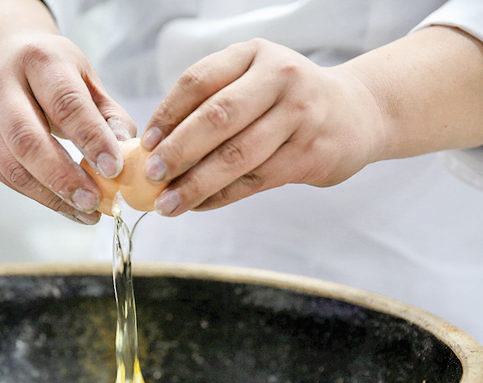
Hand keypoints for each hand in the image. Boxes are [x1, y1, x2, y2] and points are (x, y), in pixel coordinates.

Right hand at [0, 0, 135, 223]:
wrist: (1, 54)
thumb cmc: (54, 72)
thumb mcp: (86, 80)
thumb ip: (110, 116)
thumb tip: (127, 154)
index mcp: (39, 60)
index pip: (66, 104)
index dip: (91, 139)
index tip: (114, 169)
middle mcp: (2, 84)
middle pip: (28, 140)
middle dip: (64, 177)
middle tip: (94, 201)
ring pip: (13, 165)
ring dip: (51, 195)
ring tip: (86, 211)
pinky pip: (6, 177)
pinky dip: (38, 196)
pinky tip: (66, 205)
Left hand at [140, 38, 384, 215]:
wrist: (358, 111)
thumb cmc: (287, 98)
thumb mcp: (254, 80)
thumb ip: (212, 102)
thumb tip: (157, 147)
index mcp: (254, 55)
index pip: (199, 81)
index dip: (167, 114)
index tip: (146, 144)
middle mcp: (280, 79)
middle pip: (217, 118)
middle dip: (178, 152)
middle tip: (151, 176)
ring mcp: (300, 116)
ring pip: (237, 156)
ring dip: (196, 184)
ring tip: (168, 203)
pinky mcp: (311, 153)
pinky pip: (256, 180)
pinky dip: (222, 196)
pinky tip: (200, 204)